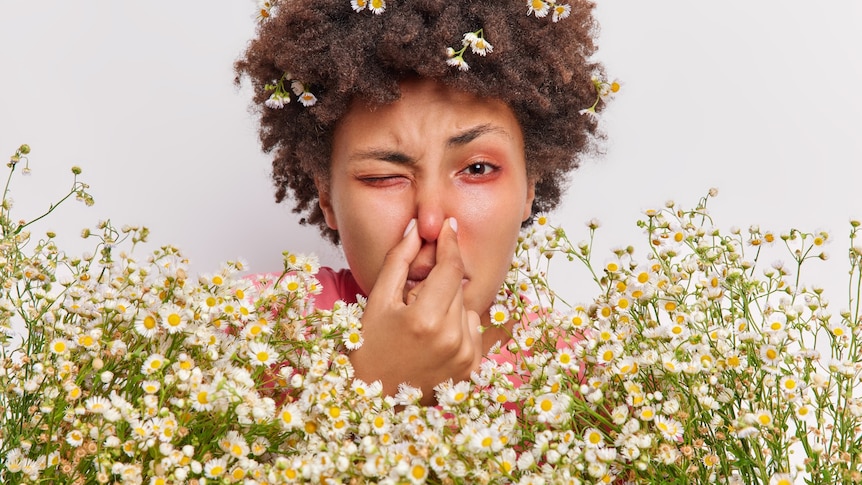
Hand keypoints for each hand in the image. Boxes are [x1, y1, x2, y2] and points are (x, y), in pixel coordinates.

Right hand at [349, 217, 482, 405]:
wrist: (373, 398)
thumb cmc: (369, 347)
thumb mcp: (377, 300)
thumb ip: (398, 260)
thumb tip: (417, 227)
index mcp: (425, 320)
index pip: (450, 268)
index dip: (449, 243)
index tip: (449, 225)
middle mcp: (451, 339)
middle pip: (457, 287)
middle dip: (437, 285)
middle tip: (411, 303)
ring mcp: (464, 357)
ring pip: (467, 307)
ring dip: (448, 307)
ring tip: (421, 326)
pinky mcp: (471, 369)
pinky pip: (472, 330)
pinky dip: (457, 327)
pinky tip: (433, 340)